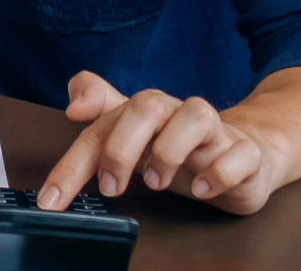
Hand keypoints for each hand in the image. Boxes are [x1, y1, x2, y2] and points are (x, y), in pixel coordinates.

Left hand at [38, 71, 290, 215]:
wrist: (245, 154)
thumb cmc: (179, 147)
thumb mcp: (135, 136)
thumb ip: (98, 119)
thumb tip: (73, 105)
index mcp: (144, 112)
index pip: (101, 122)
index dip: (75, 156)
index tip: (53, 194)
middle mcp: (177, 114)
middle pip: (146, 105)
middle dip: (121, 147)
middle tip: (110, 186)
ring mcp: (215, 132)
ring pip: (196, 115)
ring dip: (170, 150)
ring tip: (157, 183)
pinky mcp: (247, 154)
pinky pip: (241, 153)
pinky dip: (221, 171)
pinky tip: (204, 189)